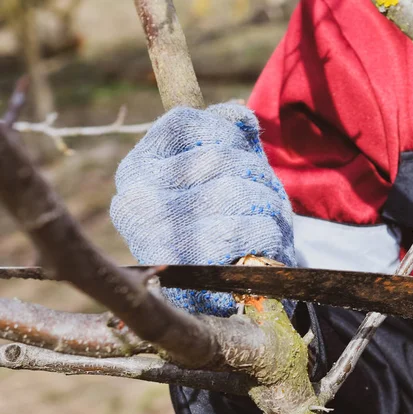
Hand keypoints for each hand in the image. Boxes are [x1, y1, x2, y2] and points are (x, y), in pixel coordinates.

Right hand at [110, 104, 294, 315]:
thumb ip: (226, 136)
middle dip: (256, 176)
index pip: (185, 123)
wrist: (219, 295)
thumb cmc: (221, 222)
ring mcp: (158, 234)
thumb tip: (239, 114)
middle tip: (263, 199)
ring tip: (264, 224)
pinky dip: (269, 234)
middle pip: (219, 158)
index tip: (242, 153)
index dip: (226, 132)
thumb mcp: (220, 171)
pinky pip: (250, 230)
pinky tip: (262, 247)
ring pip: (239, 191)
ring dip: (269, 205)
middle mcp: (137, 199)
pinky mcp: (190, 267)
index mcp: (137, 171)